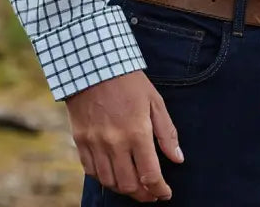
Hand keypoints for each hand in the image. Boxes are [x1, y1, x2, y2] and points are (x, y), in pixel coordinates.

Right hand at [65, 70, 182, 201]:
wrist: (94, 65)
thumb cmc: (129, 81)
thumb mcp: (155, 101)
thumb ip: (167, 132)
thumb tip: (178, 159)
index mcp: (137, 132)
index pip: (150, 175)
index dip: (160, 190)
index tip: (166, 193)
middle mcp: (115, 143)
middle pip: (129, 185)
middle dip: (144, 194)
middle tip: (153, 193)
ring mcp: (95, 144)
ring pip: (110, 182)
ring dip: (125, 189)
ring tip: (136, 186)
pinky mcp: (81, 142)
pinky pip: (92, 172)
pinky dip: (105, 178)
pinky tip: (115, 174)